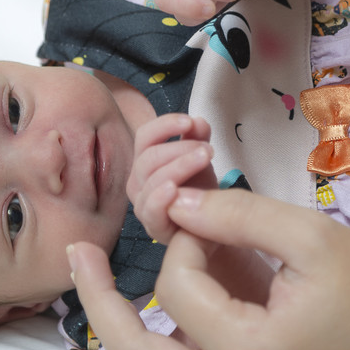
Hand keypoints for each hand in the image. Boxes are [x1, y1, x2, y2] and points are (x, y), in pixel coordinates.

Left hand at [68, 188, 349, 349]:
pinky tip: (161, 303)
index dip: (188, 237)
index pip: (182, 288)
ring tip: (99, 278)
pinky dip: (161, 340)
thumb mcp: (315, 239)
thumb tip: (180, 204)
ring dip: (123, 325)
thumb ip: (243, 217)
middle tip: (77, 254)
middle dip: (98, 300)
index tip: (211, 213)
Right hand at [127, 113, 216, 244]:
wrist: (210, 228)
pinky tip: (174, 189)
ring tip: (204, 159)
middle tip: (206, 148)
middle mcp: (139, 181)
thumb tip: (198, 122)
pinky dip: (160, 198)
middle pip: (148, 157)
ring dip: (179, 167)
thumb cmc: (200, 191)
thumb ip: (197, 137)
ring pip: (151, 181)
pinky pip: (150, 210)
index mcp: (147, 160)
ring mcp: (144, 205)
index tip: (189, 121)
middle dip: (179, 148)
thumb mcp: (201, 158)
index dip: (165, 125)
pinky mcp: (154, 228)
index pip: (146, 135)